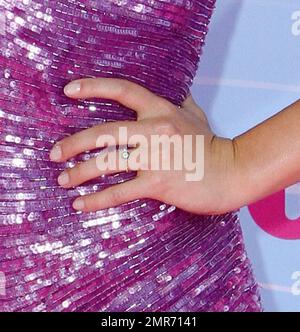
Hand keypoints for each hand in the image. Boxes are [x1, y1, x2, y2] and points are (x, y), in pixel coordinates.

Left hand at [49, 78, 238, 214]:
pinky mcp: (158, 183)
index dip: (93, 87)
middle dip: (74, 143)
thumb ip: (182, 103)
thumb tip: (177, 92)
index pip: (123, 90)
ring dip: (79, 172)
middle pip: (104, 132)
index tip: (68, 91)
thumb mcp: (197, 116)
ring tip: (63, 180)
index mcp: (161, 110)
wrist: (233, 172)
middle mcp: (155, 130)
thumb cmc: (213, 146)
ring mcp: (155, 157)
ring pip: (107, 162)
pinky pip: (120, 192)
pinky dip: (97, 200)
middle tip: (54, 154)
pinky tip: (81, 205)